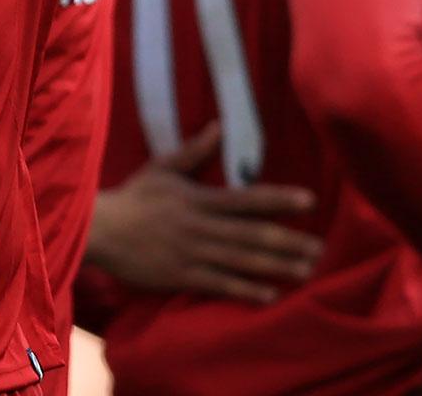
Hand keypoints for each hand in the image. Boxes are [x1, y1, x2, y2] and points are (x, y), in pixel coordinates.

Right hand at [86, 123, 321, 300]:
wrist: (101, 229)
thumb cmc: (134, 197)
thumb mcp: (162, 167)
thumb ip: (194, 151)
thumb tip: (218, 126)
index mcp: (199, 198)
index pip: (247, 198)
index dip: (279, 199)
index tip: (309, 200)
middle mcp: (201, 226)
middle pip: (252, 234)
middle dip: (289, 241)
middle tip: (320, 248)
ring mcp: (192, 253)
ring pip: (242, 261)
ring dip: (277, 266)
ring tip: (306, 271)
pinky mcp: (181, 276)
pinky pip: (219, 284)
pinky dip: (245, 290)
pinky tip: (270, 295)